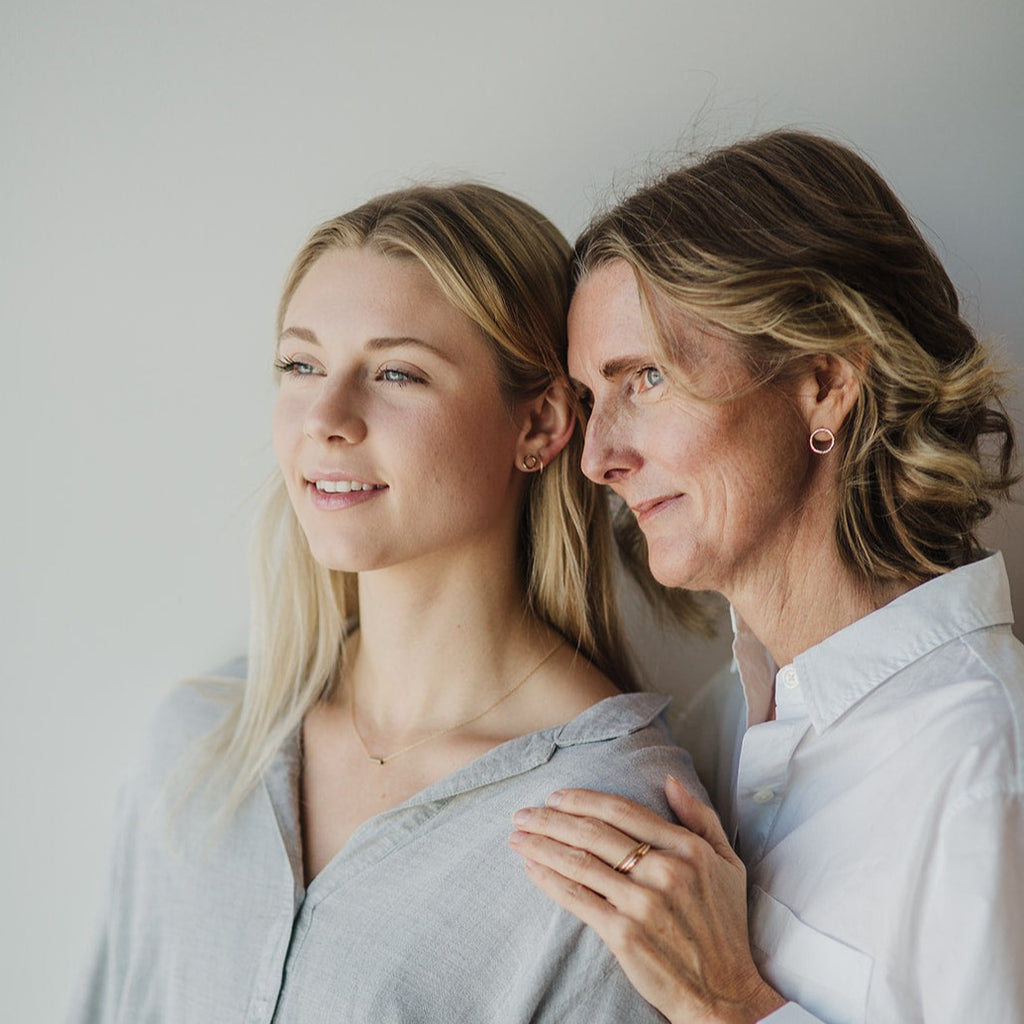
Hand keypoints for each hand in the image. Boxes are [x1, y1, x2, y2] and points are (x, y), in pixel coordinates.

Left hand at [509, 776, 784, 1023]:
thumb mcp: (728, 864)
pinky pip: (578, 899)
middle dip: (551, 819)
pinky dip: (550, 880)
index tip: (555, 797)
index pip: (623, 811)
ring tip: (517, 837)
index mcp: (688, 849)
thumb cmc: (724, 927)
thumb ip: (700, 818)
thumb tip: (669, 780)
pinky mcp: (624, 934)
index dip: (583, 800)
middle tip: (523, 813)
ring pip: (581, 862)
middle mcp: (665, 871)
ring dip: (542, 845)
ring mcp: (643, 903)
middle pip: (595, 833)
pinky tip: (532, 868)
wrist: (723, 992)